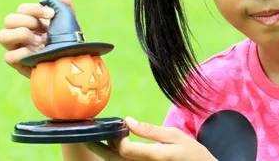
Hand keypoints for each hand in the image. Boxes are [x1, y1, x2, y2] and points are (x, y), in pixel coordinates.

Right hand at [0, 0, 75, 76]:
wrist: (73, 66)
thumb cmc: (69, 44)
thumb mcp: (70, 26)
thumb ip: (66, 10)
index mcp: (31, 22)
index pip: (22, 9)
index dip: (35, 9)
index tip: (52, 14)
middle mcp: (20, 34)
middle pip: (9, 19)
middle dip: (28, 21)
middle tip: (44, 29)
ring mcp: (17, 49)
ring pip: (2, 36)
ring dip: (21, 34)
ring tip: (39, 41)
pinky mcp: (18, 64)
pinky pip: (8, 56)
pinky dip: (22, 53)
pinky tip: (37, 53)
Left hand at [85, 117, 216, 160]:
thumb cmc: (191, 153)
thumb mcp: (175, 136)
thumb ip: (150, 130)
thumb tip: (128, 121)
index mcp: (155, 157)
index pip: (125, 150)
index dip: (117, 138)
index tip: (119, 126)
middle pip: (114, 160)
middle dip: (98, 147)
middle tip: (87, 133)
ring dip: (105, 153)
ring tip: (98, 139)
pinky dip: (115, 158)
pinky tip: (113, 148)